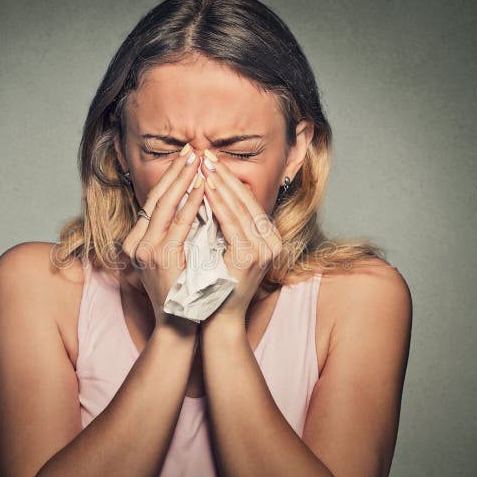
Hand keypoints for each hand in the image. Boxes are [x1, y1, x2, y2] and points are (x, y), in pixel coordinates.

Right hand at [121, 145, 205, 326]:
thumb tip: (192, 206)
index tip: (185, 158)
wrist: (178, 325)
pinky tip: (204, 188)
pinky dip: (190, 203)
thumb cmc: (181, 293)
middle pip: (157, 198)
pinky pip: (178, 223)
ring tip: (200, 162)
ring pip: (166, 205)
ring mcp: (147, 251)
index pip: (153, 201)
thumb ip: (175, 235)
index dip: (170, 178)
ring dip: (184, 181)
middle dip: (177, 172)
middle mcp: (136, 244)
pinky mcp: (162, 258)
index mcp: (136, 242)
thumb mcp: (173, 260)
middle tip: (193, 149)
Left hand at [199, 151, 282, 321]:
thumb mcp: (228, 252)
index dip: (231, 181)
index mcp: (269, 240)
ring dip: (221, 185)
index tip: (213, 162)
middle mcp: (272, 243)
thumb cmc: (218, 286)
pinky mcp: (250, 257)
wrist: (219, 320)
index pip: (250, 203)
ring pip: (240, 208)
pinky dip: (218, 204)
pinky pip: (232, 224)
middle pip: (247, 201)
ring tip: (204, 167)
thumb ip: (229, 229)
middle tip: (207, 156)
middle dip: (225, 176)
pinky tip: (205, 189)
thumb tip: (215, 197)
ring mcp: (263, 250)